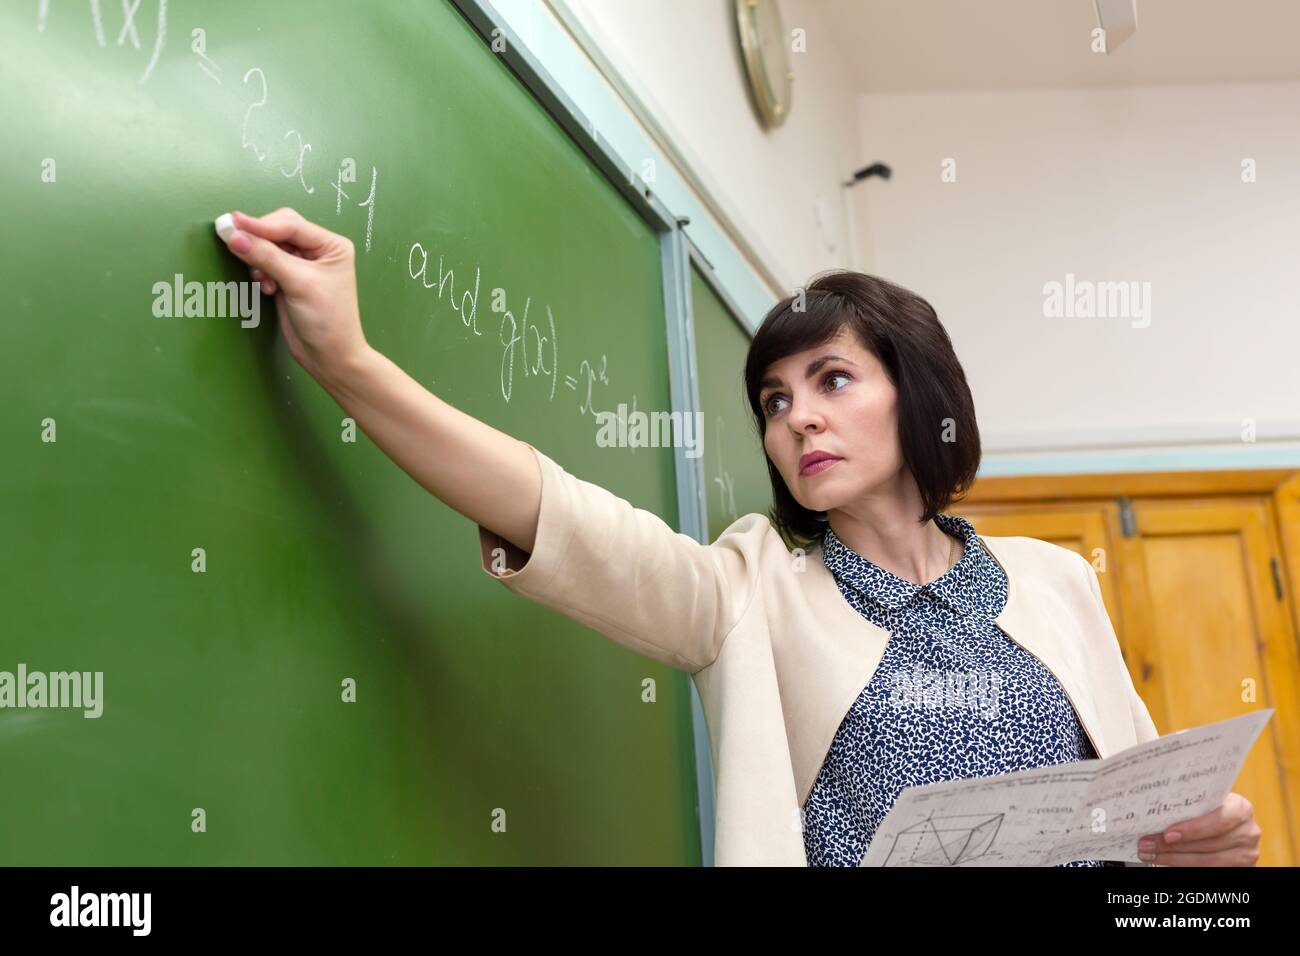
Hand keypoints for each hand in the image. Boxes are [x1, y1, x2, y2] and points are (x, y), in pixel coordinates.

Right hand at [219, 207, 368, 380]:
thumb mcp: (298, 283)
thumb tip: (232, 234)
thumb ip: (265, 256)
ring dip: (259, 259)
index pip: (290, 224)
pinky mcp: (288, 279)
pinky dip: (260, 271)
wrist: (329, 357)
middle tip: (239, 250)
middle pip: (278, 231)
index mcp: (331, 245)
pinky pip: (266, 263)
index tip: (231, 224)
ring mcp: (302, 264)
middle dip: (260, 241)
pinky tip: (267, 288)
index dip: (260, 224)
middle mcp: (318, 250)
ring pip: (269, 247)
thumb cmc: (326, 320)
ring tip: (264, 281)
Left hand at [1137, 792, 1260, 865]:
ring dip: (1175, 858)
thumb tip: (1152, 814)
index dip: (1192, 829)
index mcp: (1240, 808)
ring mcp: (1247, 852)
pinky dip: (1185, 866)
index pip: (1218, 820)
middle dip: (1173, 846)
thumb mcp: (1205, 803)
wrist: (1229, 824)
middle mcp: (1248, 831)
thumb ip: (1189, 806)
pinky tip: (1167, 860)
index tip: (1167, 834)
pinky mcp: (1242, 867)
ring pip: (1207, 861)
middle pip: (1208, 844)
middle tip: (1148, 844)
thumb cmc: (1211, 809)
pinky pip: (1210, 870)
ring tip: (1152, 854)